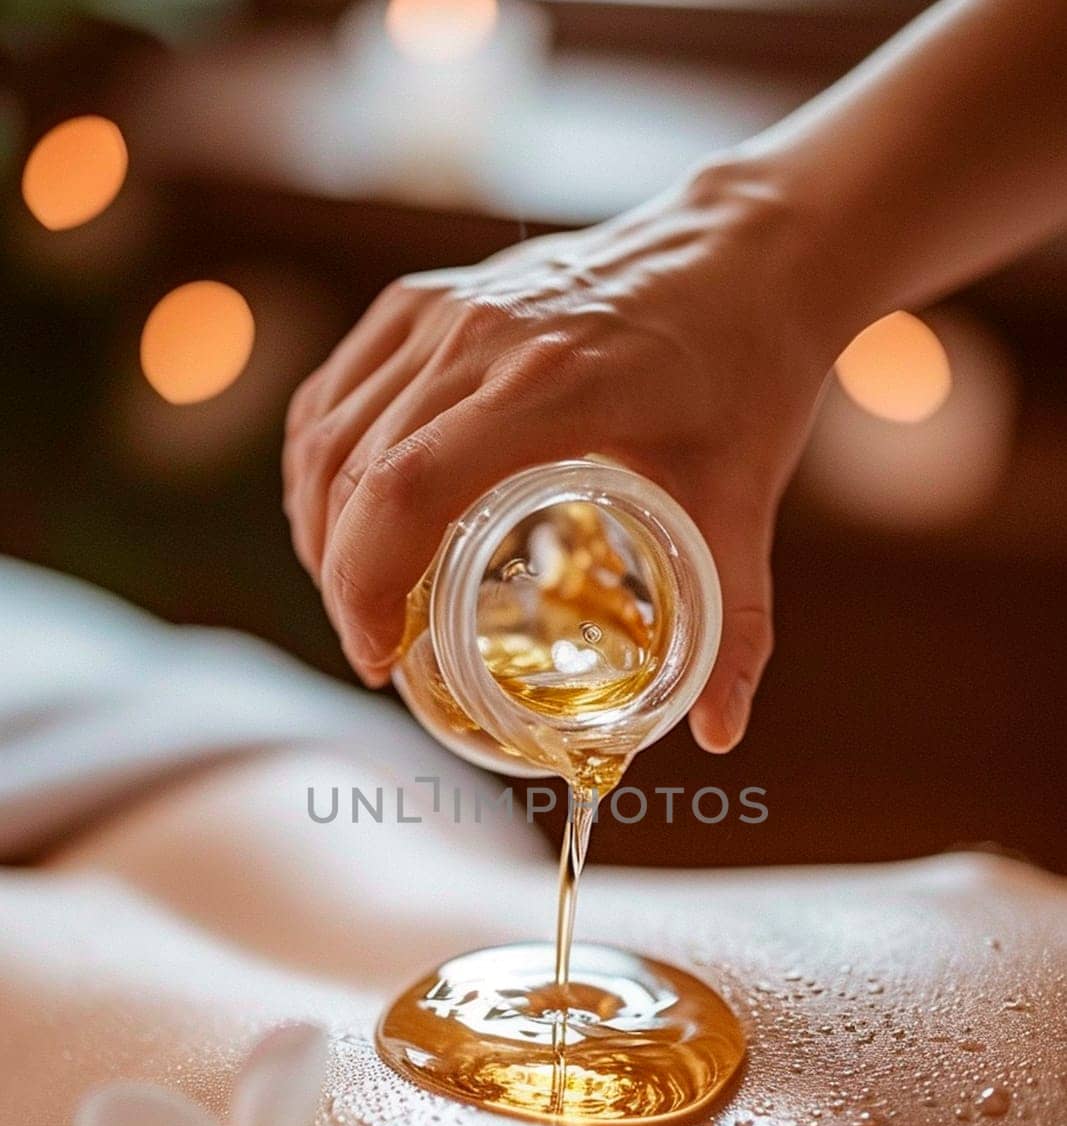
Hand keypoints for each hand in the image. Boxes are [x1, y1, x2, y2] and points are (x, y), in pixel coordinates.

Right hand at [283, 163, 851, 750]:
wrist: (746, 253)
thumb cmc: (747, 374)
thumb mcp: (745, 504)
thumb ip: (737, 623)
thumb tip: (720, 732)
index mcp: (551, 385)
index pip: (404, 488)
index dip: (365, 584)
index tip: (381, 657)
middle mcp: (478, 336)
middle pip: (350, 471)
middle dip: (343, 579)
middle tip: (378, 651)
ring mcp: (443, 309)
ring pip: (327, 432)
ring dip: (319, 527)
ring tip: (356, 599)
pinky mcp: (427, 298)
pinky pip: (336, 392)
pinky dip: (320, 466)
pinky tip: (340, 520)